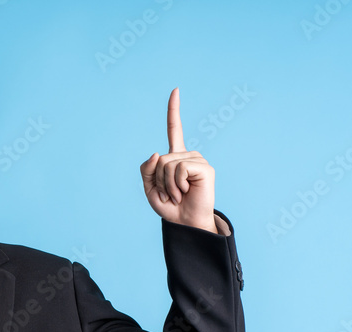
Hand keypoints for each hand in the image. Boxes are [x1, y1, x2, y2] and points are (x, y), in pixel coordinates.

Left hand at [140, 88, 215, 232]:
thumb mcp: (149, 188)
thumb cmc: (170, 206)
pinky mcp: (205, 168)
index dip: (174, 111)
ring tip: (178, 194)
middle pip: (159, 159)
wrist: (185, 222)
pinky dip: (176, 184)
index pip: (175, 129)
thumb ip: (146, 170)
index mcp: (175, 157)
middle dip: (157, 180)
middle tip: (170, 193)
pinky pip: (179, 169)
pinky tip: (185, 191)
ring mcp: (198, 160)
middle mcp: (187, 155)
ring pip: (167, 164)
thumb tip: (157, 152)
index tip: (176, 90)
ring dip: (167, 185)